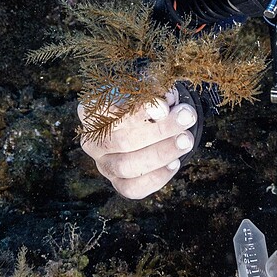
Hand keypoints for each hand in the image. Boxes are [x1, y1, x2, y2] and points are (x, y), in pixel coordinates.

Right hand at [78, 87, 198, 198]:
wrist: (144, 123)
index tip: (165, 106)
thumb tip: (168, 101)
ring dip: (161, 153)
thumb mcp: (145, 89)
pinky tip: (175, 162)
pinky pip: (133, 188)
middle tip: (186, 118)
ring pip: (127, 166)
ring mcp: (103, 165)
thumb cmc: (142, 102)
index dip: (137, 111)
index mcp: (90, 112)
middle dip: (159, 130)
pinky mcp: (118, 183)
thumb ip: (154, 91)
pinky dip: (157, 177)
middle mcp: (92, 141)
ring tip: (186, 140)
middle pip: (122, 141)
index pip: (108, 111)